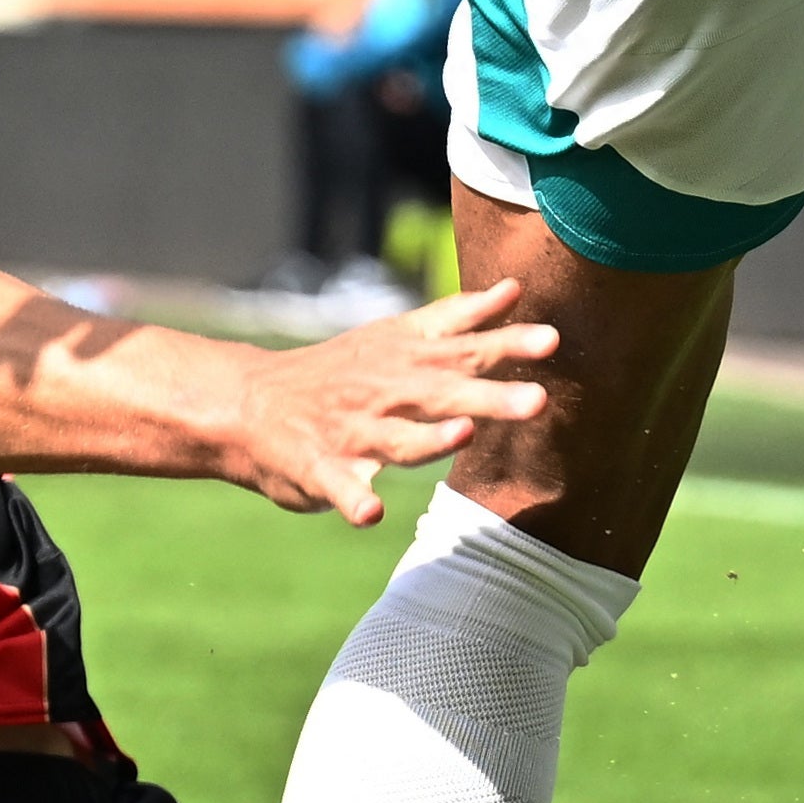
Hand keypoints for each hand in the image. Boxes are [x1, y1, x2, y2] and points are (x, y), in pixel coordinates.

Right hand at [222, 284, 553, 523]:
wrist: (250, 402)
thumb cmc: (344, 372)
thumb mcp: (399, 336)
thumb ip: (458, 318)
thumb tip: (515, 288)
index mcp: (409, 361)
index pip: (468, 348)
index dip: (508, 343)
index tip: (553, 338)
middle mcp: (387, 392)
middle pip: (445, 393)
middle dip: (490, 396)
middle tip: (538, 400)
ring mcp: (353, 430)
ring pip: (398, 438)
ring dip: (431, 440)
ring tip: (463, 436)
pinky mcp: (320, 468)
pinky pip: (339, 486)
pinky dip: (353, 499)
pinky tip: (370, 514)